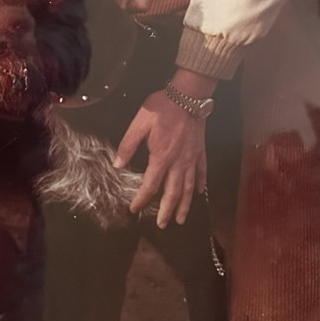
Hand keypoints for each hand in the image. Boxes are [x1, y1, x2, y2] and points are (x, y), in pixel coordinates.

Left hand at [113, 73, 213, 226]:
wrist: (188, 96)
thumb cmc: (162, 108)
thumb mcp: (139, 124)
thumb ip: (128, 145)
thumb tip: (117, 164)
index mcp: (161, 157)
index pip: (150, 185)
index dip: (142, 199)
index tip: (134, 209)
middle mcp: (178, 162)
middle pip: (173, 192)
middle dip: (167, 210)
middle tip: (163, 225)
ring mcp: (191, 158)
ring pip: (189, 187)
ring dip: (185, 205)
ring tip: (181, 219)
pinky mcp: (200, 151)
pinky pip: (201, 172)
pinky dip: (200, 184)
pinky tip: (199, 192)